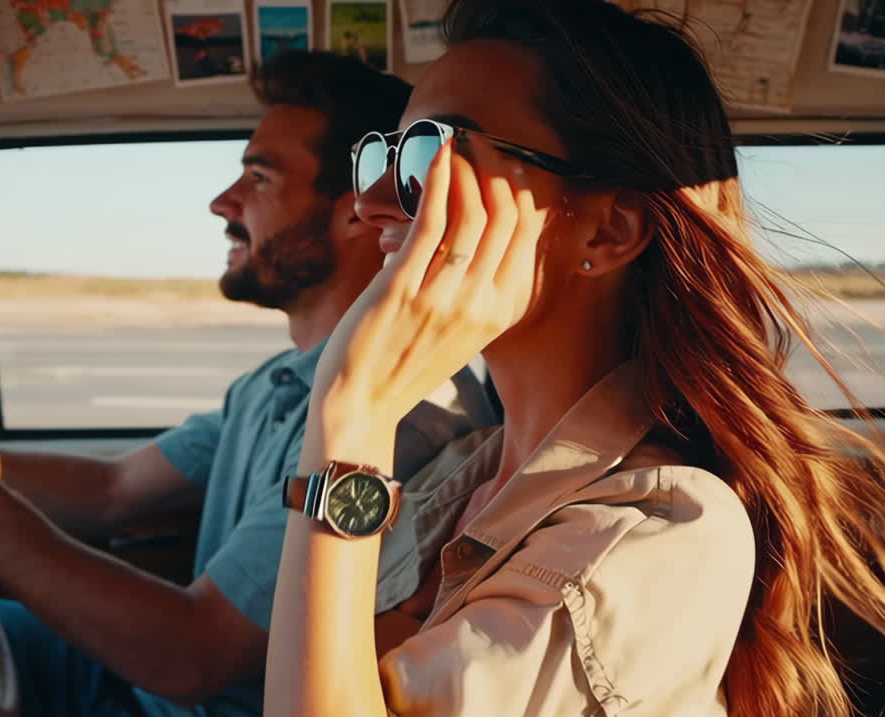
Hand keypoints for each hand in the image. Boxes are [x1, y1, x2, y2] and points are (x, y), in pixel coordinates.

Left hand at [315, 135, 547, 435]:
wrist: (360, 402)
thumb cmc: (405, 365)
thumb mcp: (462, 332)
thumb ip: (478, 289)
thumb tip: (476, 236)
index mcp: (501, 313)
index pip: (524, 237)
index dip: (516, 193)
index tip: (504, 166)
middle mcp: (480, 303)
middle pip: (504, 219)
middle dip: (495, 171)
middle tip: (481, 145)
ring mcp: (443, 295)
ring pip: (471, 214)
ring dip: (466, 171)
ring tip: (457, 147)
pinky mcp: (403, 286)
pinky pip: (431, 221)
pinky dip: (437, 181)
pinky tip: (437, 158)